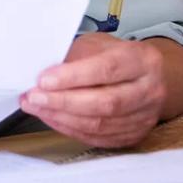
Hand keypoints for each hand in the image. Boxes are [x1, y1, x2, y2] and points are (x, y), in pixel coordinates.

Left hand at [20, 33, 166, 147]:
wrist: (148, 77)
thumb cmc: (116, 57)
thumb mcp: (95, 45)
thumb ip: (74, 58)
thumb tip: (42, 75)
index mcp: (142, 60)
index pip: (106, 70)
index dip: (72, 77)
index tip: (43, 80)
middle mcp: (149, 90)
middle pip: (104, 102)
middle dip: (62, 101)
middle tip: (34, 97)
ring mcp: (145, 116)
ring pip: (100, 124)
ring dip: (62, 117)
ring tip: (36, 108)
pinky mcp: (135, 135)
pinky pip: (98, 138)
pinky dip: (70, 129)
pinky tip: (52, 118)